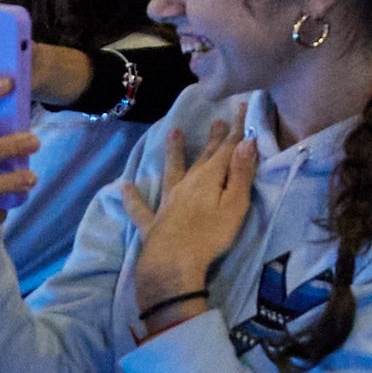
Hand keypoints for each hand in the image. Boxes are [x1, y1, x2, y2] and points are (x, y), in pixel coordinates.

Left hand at [119, 125, 257, 311]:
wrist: (172, 266)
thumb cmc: (210, 237)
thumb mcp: (235, 205)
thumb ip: (241, 174)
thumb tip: (247, 141)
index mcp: (209, 179)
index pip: (226, 149)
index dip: (236, 129)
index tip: (240, 107)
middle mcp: (186, 185)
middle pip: (203, 158)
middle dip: (213, 139)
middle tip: (217, 121)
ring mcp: (167, 203)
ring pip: (171, 172)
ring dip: (173, 153)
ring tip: (173, 133)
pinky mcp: (153, 223)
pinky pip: (140, 208)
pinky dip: (133, 198)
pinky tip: (124, 187)